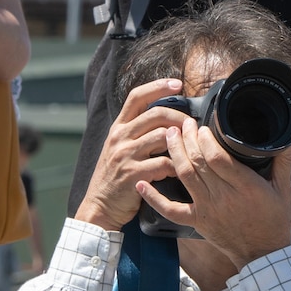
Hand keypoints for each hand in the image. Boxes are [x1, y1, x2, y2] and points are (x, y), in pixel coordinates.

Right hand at [77, 78, 186, 230]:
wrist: (99, 206)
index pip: (136, 96)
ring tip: (188, 150)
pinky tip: (178, 171)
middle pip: (156, 113)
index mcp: (118, 128)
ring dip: (180, 143)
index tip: (178, 84)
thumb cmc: (115, 177)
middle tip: (192, 126)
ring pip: (163, 137)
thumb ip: (137, 132)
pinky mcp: (133, 174)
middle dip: (179, 117)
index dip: (158, 86)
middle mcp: (120, 137)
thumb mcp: (119, 148)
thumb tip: (166, 118)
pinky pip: (163, 163)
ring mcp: (125, 155)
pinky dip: (176, 166)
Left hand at [134, 116, 290, 270]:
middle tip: (182, 122)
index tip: (203, 126)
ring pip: (184, 176)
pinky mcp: (196, 221)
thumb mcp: (284, 190)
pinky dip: (153, 197)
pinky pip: (170, 210)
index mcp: (244, 186)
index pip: (217, 158)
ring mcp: (206, 209)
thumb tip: (289, 137)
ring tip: (168, 135)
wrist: (263, 255)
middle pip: (198, 162)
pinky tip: (141, 183)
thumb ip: (283, 161)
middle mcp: (222, 196)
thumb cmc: (275, 221)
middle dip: (187, 139)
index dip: (206, 139)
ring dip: (174, 153)